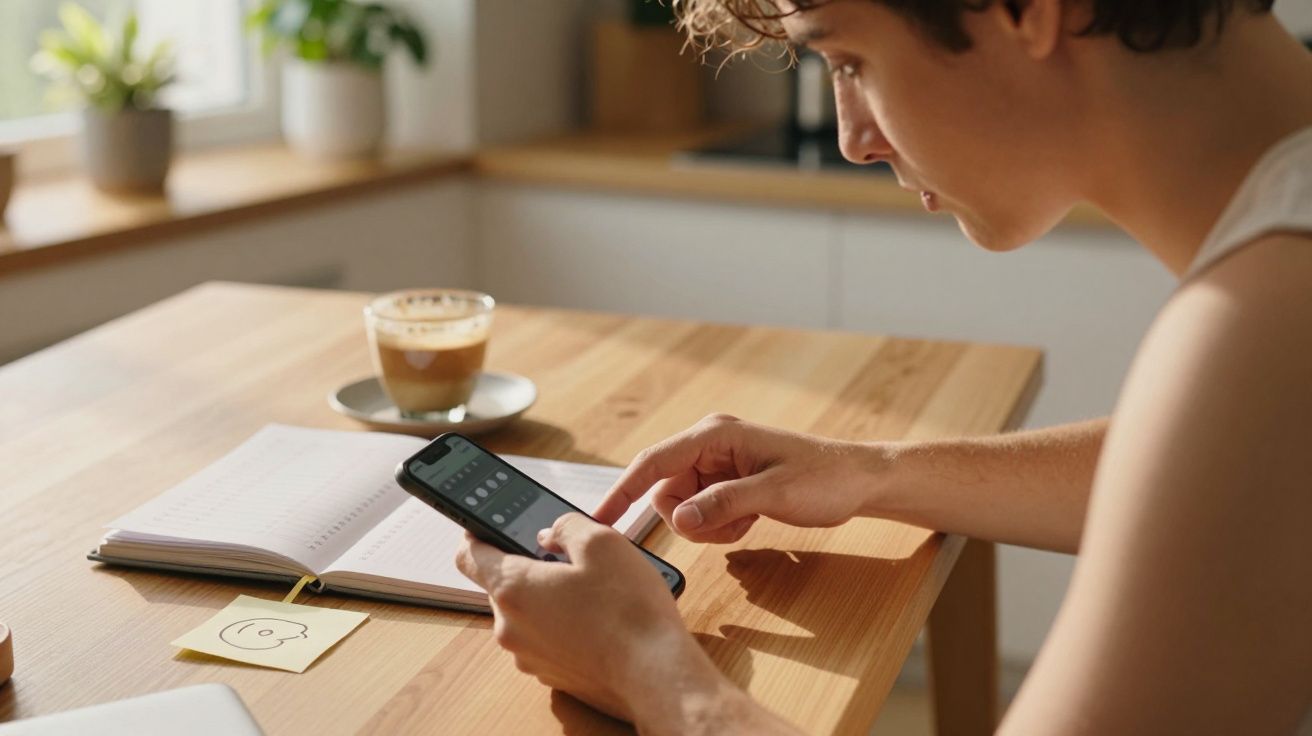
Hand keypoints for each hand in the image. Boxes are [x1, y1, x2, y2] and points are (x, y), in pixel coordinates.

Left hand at [454, 513, 723, 722]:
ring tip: (593, 593)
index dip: (477, 535)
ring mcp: (529, 656)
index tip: (488, 527)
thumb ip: (566, 525)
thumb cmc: (629, 612)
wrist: (655, 674)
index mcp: (513, 589)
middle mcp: (510, 628)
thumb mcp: (602, 541)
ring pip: (527, 614)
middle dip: (531, 568)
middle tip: (570, 560)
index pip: (468, 556)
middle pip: (503, 585)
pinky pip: (547, 640)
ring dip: (549, 599)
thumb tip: (552, 533)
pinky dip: (564, 626)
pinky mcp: (552, 675)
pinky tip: (598, 620)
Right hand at [594, 414, 883, 543]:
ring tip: (746, 521)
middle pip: (665, 491)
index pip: (653, 463)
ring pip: (683, 507)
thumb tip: (680, 520)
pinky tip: (751, 520)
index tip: (598, 521)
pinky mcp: (727, 483)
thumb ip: (722, 505)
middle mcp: (710, 445)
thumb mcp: (774, 494)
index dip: (621, 492)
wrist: (857, 482)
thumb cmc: (824, 478)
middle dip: (688, 519)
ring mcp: (718, 465)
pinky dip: (720, 526)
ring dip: (708, 526)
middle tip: (728, 527)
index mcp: (715, 435)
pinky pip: (702, 513)